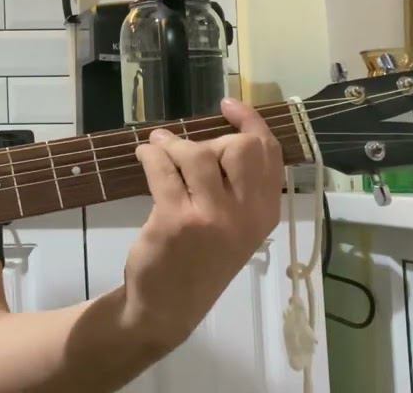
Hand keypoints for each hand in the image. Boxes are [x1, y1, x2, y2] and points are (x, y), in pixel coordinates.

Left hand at [121, 98, 282, 349]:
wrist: (168, 307)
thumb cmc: (200, 261)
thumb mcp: (235, 228)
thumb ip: (235, 187)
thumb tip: (215, 138)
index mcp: (265, 214)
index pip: (268, 153)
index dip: (249, 122)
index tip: (229, 105)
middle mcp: (246, 215)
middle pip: (238, 147)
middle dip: (208, 140)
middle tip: (184, 149)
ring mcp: (212, 218)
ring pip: (196, 153)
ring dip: (171, 145)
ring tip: (156, 147)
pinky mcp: (176, 220)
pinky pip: (163, 168)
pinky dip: (150, 154)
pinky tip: (144, 154)